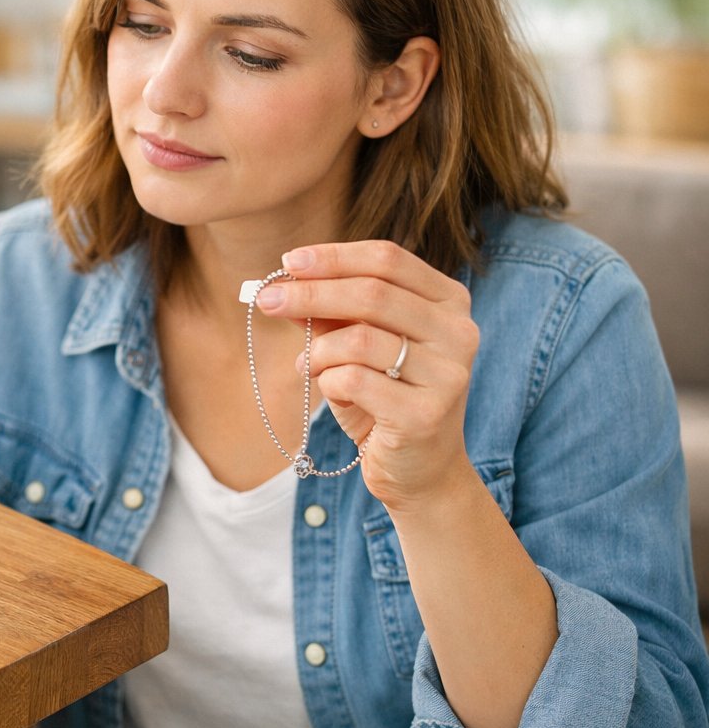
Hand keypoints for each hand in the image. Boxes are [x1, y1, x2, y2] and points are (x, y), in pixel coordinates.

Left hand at [255, 240, 480, 509]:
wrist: (419, 470)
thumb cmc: (385, 397)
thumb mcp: (358, 346)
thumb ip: (332, 313)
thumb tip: (285, 281)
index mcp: (448, 302)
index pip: (387, 259)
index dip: (334, 257)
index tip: (289, 260)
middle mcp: (459, 332)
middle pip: (372, 293)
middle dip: (310, 293)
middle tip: (267, 300)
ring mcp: (448, 374)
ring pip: (359, 339)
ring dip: (317, 351)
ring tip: (306, 365)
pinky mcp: (426, 414)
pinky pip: (353, 381)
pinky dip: (327, 382)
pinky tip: (330, 390)